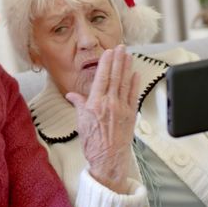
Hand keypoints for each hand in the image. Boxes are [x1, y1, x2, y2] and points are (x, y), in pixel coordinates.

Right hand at [65, 45, 139, 192]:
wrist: (108, 159)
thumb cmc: (93, 143)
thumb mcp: (81, 122)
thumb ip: (79, 104)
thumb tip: (72, 95)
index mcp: (96, 104)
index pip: (101, 78)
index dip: (105, 63)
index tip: (108, 52)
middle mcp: (110, 104)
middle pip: (115, 77)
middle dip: (118, 60)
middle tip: (120, 48)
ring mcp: (122, 108)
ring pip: (125, 83)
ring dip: (127, 67)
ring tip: (128, 55)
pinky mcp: (131, 115)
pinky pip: (133, 95)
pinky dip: (134, 84)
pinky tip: (135, 74)